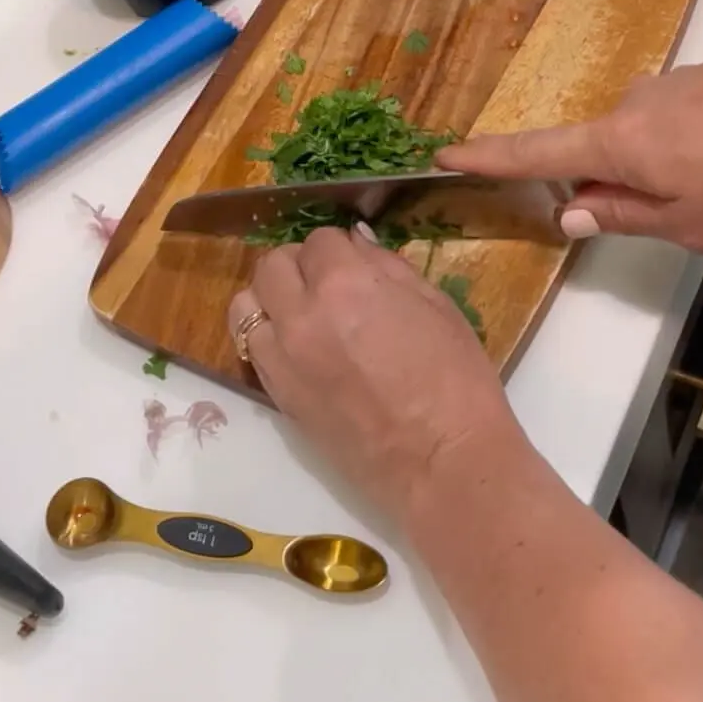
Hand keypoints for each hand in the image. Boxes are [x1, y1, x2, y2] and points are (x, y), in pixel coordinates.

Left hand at [228, 228, 515, 520]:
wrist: (443, 462)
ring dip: (271, 299)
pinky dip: (265, 337)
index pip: (320, 240)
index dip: (339, 250)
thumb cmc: (456, 380)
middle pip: (272, 265)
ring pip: (246, 304)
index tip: (355, 266)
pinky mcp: (276, 394)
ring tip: (301, 315)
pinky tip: (296, 347)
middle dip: (299, 266)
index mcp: (346, 283)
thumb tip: (357, 242)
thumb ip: (388, 267)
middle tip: (327, 286)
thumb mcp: (434, 306)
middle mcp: (301, 313)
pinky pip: (249, 348)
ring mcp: (281, 357)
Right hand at [439, 42, 702, 251]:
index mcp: (616, 144)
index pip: (533, 153)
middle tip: (688, 217)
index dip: (487, 158)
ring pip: (653, 142)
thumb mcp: (690, 225)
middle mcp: (632, 104)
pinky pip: (689, 125)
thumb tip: (571, 211)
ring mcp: (672, 84)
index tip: (446, 154)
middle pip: (604, 154)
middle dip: (630, 189)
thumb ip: (624, 217)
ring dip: (680, 174)